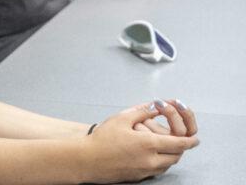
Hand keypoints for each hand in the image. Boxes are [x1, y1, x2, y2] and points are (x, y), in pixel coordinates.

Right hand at [84, 101, 198, 182]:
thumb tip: (157, 105)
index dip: (189, 141)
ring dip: (170, 155)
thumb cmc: (101, 140)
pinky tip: (150, 155)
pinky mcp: (139, 177)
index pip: (179, 143)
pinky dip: (160, 162)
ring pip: (168, 164)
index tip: (195, 140)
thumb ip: (142, 110)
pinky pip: (157, 170)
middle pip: (176, 156)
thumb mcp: (121, 118)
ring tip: (164, 146)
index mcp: (149, 144)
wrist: (87, 160)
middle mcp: (151, 160)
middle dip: (181, 148)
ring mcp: (145, 171)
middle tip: (179, 141)